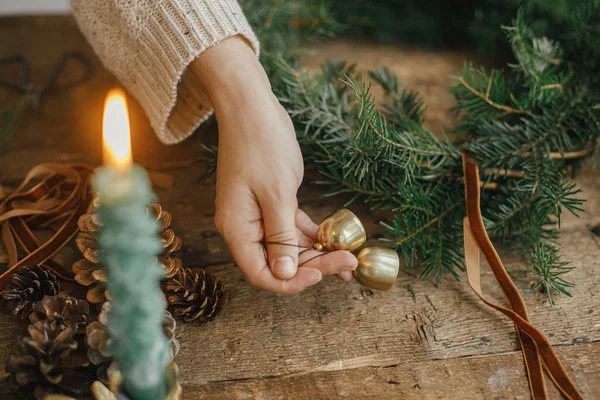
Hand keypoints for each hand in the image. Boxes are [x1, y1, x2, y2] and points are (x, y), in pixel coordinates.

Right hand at [191, 37, 357, 293]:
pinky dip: (313, 235)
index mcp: (238, 230)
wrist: (252, 108)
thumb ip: (281, 237)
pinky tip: (337, 239)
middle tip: (348, 263)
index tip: (322, 276)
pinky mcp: (273, 203)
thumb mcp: (277, 194)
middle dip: (314, 266)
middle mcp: (246, 228)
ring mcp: (259, 216)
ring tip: (350, 257)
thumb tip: (285, 275)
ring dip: (318, 253)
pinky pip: (292, 228)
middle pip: (279, 263)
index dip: (291, 283)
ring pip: (289, 247)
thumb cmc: (261, 146)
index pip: (261, 274)